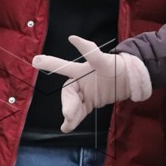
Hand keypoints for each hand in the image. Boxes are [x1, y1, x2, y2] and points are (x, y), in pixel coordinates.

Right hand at [32, 38, 152, 130]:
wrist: (129, 78)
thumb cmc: (114, 66)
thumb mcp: (102, 59)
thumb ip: (88, 50)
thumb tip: (73, 38)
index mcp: (80, 71)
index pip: (64, 75)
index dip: (55, 75)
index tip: (37, 64)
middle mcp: (80, 82)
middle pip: (68, 95)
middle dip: (68, 105)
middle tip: (69, 115)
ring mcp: (85, 94)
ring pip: (73, 106)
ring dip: (71, 115)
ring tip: (68, 123)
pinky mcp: (91, 103)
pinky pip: (81, 112)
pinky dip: (73, 121)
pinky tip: (66, 128)